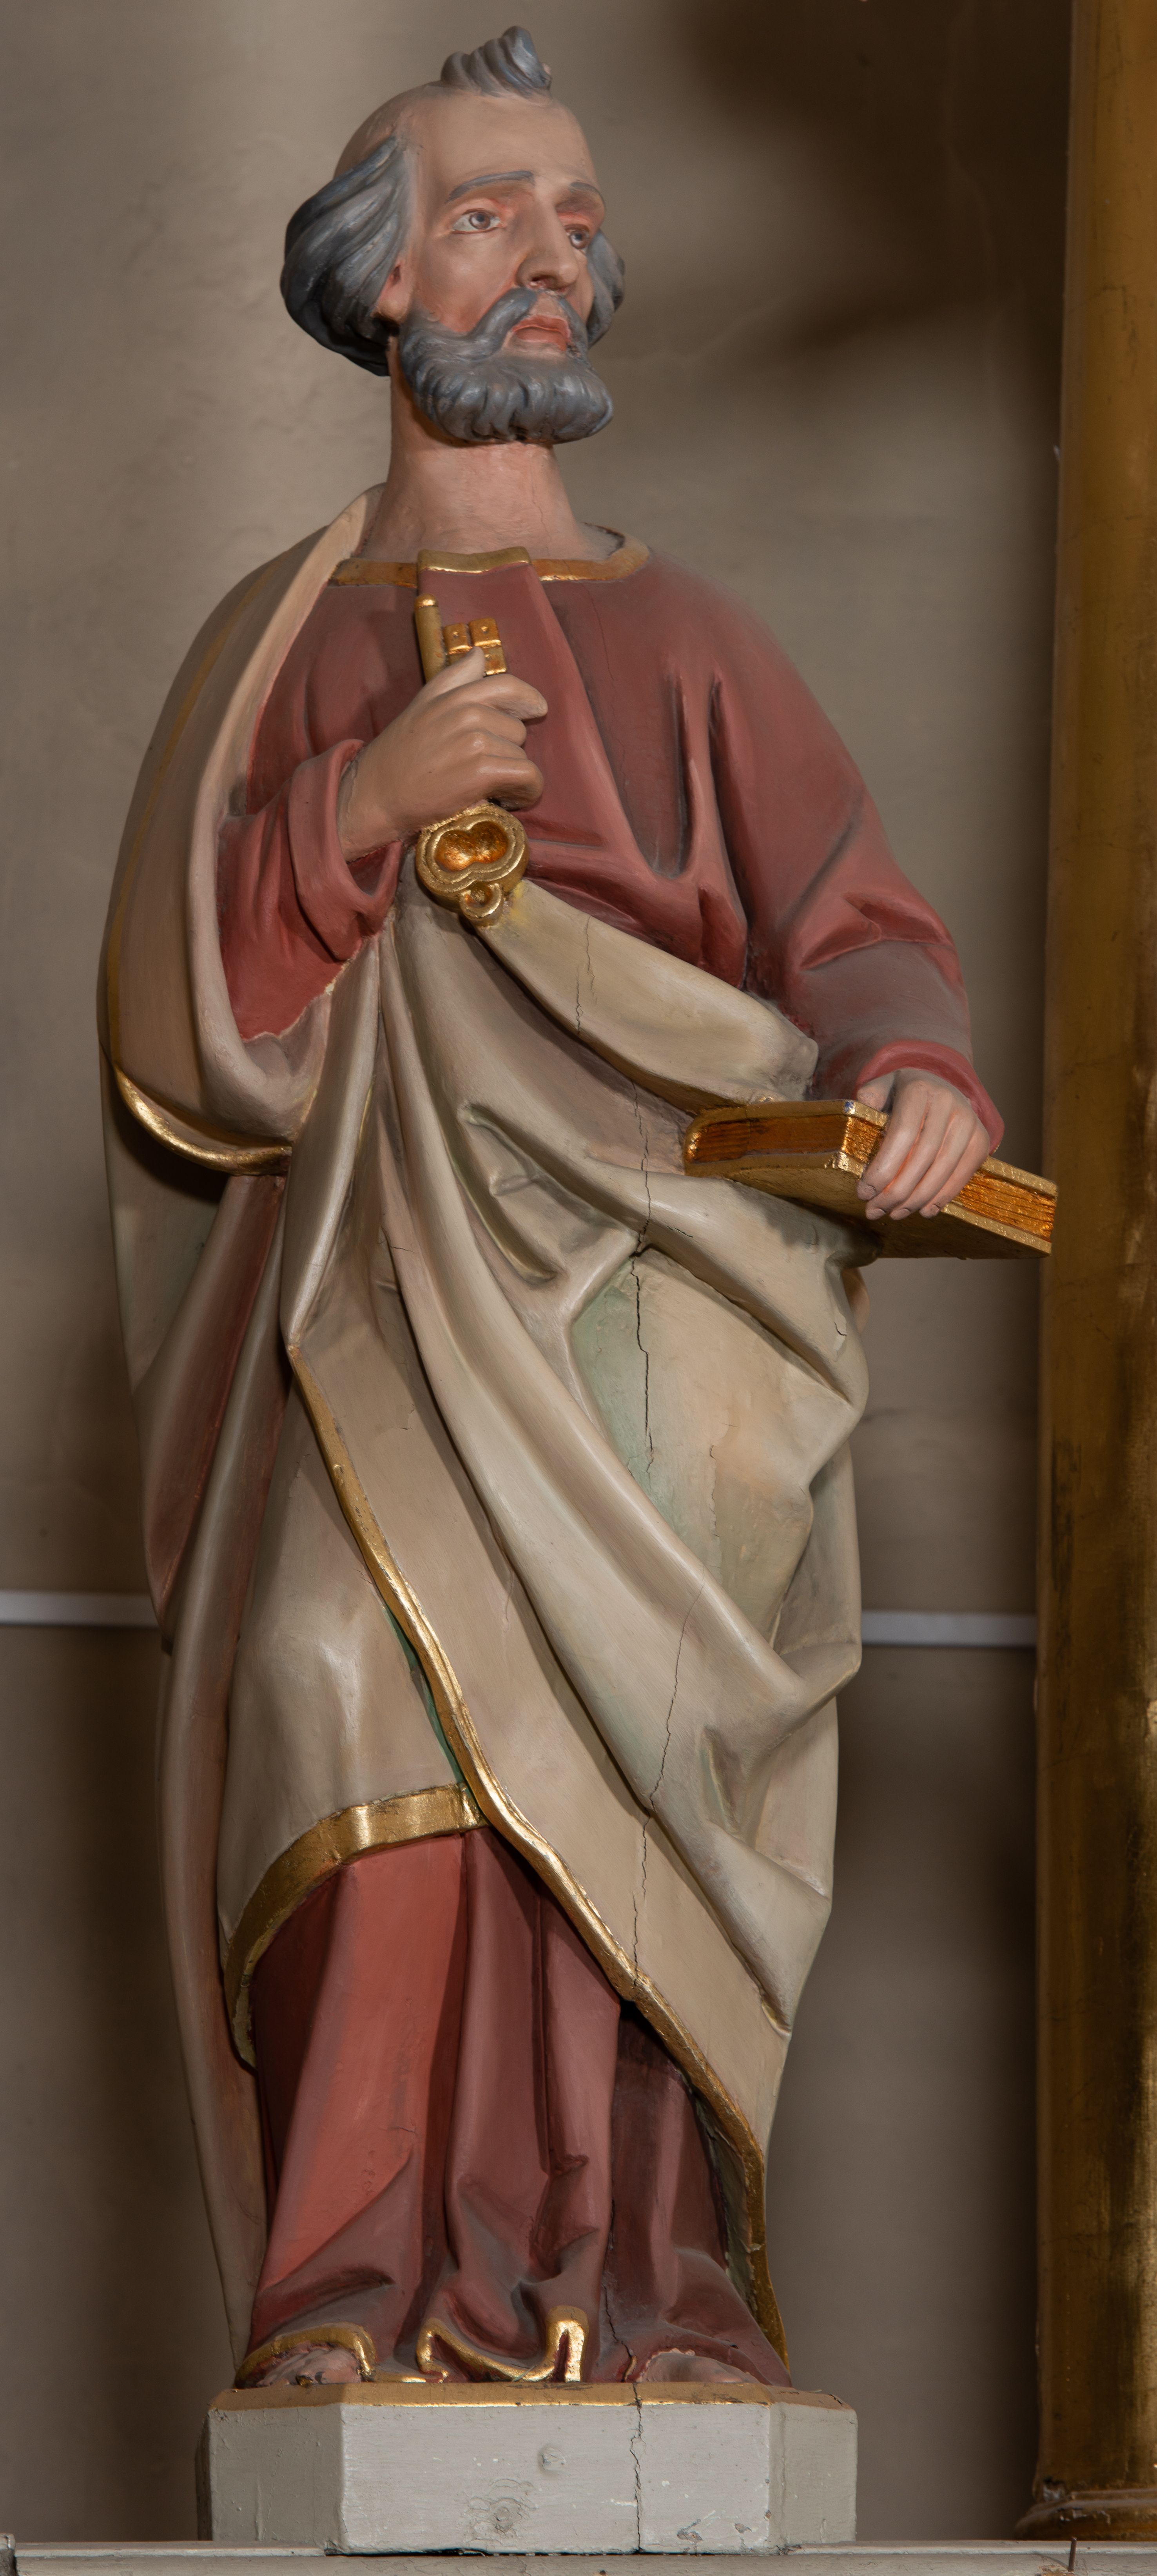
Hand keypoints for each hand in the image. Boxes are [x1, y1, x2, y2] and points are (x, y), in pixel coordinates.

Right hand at [337, 646, 546, 859]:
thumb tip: (478, 653)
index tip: (537, 710)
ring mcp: (473, 740)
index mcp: (452, 695)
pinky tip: (511, 799)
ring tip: (491, 787)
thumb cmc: (398, 756)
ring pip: (521, 754)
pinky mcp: (480, 770)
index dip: (527, 698)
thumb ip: (453, 679)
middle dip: (507, 750)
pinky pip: (527, 776)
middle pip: (516, 728)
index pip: (506, 685)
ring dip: (513, 775)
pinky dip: (527, 791)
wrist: (376, 795)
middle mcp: (465, 712)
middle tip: (485, 768)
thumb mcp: (421, 705)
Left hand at [855, 1068, 990, 1219]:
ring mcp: (969, 1122)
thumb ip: (867, 1100)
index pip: (902, 1134)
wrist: (941, 1087)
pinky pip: (962, 1175)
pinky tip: (923, 1211)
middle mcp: (948, 1103)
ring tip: (895, 1213)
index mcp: (919, 1090)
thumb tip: (855, 1128)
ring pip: (942, 1169)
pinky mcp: (981, 1141)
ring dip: (917, 1199)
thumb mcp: (881, 1087)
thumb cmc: (904, 1094)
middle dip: (896, 1191)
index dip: (883, 1168)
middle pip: (922, 1156)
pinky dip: (942, 1197)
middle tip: (875, 1210)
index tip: (864, 1192)